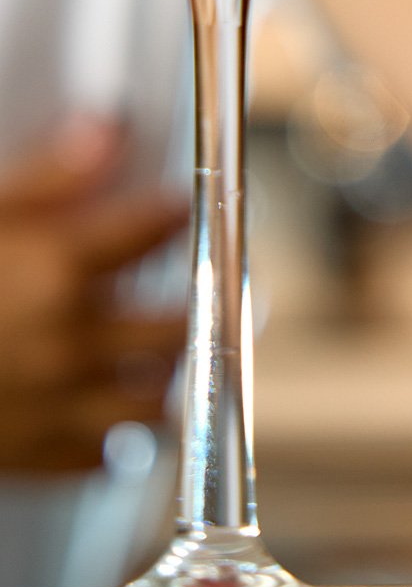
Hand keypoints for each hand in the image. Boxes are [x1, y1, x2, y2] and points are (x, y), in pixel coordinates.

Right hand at [0, 120, 187, 472]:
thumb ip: (50, 175)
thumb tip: (110, 128)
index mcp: (57, 268)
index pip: (159, 227)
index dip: (176, 211)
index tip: (179, 206)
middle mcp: (70, 340)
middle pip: (179, 323)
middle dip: (198, 299)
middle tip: (201, 283)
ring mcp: (56, 404)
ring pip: (157, 400)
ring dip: (166, 373)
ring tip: (161, 349)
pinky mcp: (34, 455)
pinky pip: (106, 457)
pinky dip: (118, 435)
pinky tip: (109, 406)